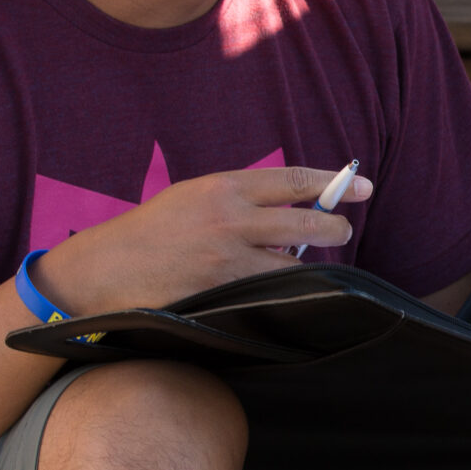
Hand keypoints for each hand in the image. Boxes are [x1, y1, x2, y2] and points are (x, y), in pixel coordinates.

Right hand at [30, 165, 373, 317]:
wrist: (107, 266)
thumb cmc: (154, 231)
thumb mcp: (195, 197)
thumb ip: (241, 201)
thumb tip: (294, 211)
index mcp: (223, 186)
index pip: (292, 180)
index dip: (333, 183)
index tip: (363, 186)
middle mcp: (229, 216)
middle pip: (305, 220)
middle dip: (334, 227)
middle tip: (341, 231)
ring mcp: (227, 255)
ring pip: (293, 263)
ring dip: (308, 266)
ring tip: (307, 265)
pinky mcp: (222, 289)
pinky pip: (270, 289)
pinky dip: (283, 289)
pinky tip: (284, 289)